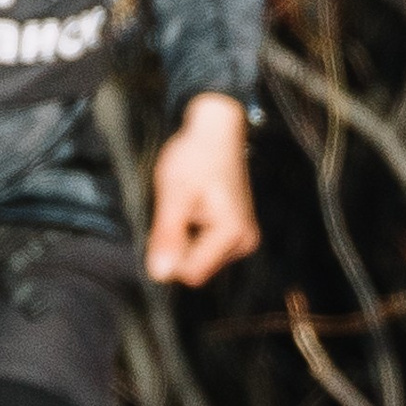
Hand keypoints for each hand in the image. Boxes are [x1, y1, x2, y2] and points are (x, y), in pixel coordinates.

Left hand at [145, 92, 259, 287]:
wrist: (215, 130)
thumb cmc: (196, 156)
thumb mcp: (174, 195)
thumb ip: (168, 236)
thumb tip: (160, 274)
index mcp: (233, 233)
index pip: (191, 272)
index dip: (171, 252)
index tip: (170, 220)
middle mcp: (245, 241)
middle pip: (197, 268)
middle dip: (179, 244)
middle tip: (179, 209)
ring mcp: (243, 239)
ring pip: (199, 260)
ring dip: (185, 238)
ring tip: (189, 205)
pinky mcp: (237, 234)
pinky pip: (206, 249)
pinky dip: (193, 233)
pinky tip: (195, 208)